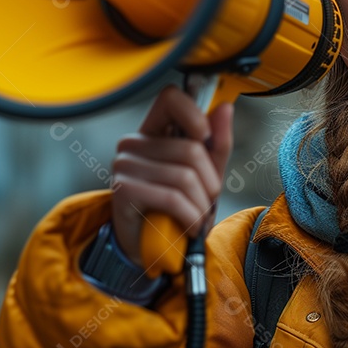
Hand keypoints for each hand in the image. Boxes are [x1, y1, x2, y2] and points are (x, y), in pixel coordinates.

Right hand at [109, 86, 233, 265]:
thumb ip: (216, 143)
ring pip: (185, 176)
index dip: (194, 114)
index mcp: (153, 131)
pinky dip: (190, 216)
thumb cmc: (178, 208)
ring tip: (198, 217)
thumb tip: (224, 107)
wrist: (152, 250)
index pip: (170, 98)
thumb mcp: (206, 174)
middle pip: (191, 149)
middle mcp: (134, 143)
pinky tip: (190, 226)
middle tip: (207, 201)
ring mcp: (124, 165)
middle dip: (210, 182)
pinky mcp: (123, 190)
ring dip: (201, 205)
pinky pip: (171, 197)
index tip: (205, 138)